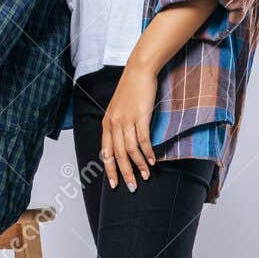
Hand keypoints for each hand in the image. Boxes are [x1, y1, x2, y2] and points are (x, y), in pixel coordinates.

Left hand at [100, 64, 158, 191]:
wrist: (139, 70)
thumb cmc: (131, 90)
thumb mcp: (118, 109)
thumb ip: (118, 125)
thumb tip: (122, 145)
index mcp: (106, 123)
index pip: (105, 152)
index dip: (110, 170)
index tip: (114, 183)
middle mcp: (113, 123)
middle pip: (118, 155)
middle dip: (125, 173)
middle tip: (132, 187)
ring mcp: (126, 119)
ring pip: (130, 150)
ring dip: (139, 165)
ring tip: (146, 175)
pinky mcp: (139, 116)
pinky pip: (143, 139)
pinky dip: (148, 152)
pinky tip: (152, 160)